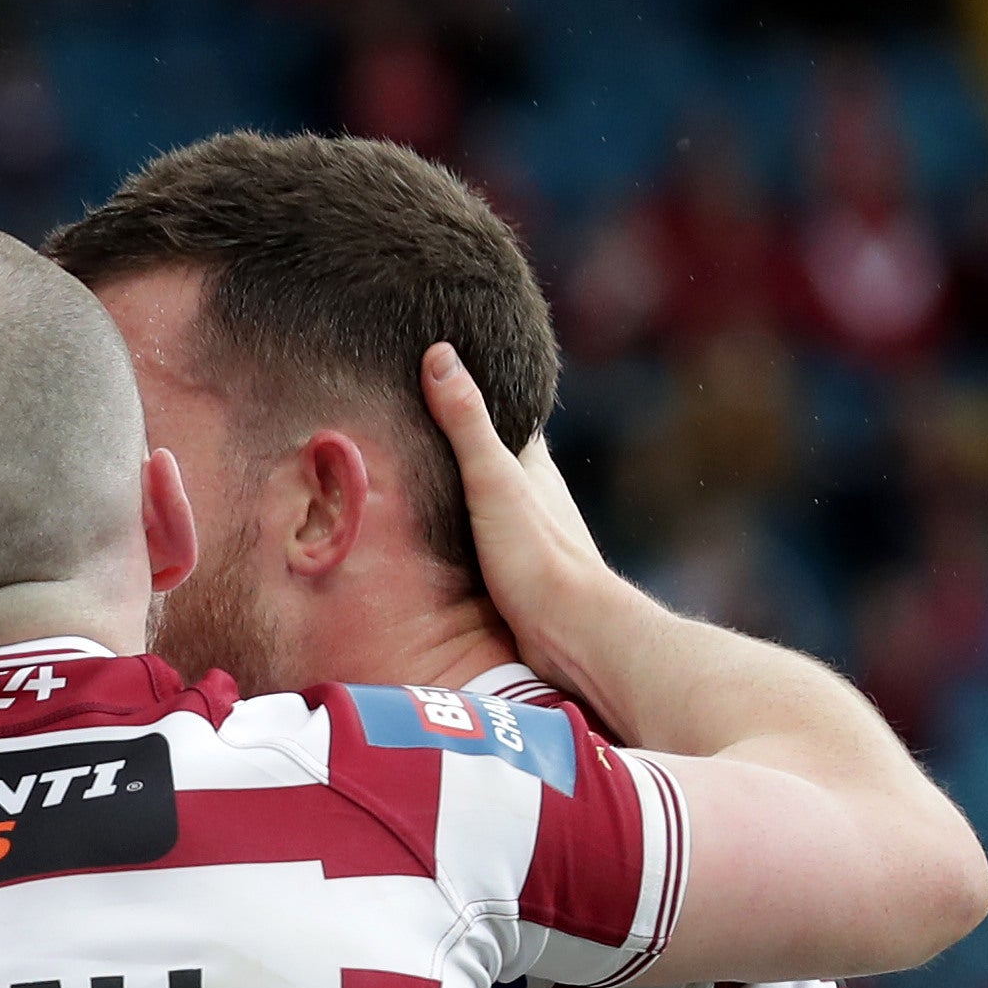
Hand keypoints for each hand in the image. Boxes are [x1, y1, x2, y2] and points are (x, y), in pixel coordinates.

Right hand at [419, 342, 639, 727]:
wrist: (570, 633)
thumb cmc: (537, 556)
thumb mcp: (493, 480)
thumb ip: (466, 422)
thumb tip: (440, 354)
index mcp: (534, 465)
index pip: (508, 414)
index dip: (480, 391)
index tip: (445, 370)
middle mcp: (536, 494)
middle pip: (498, 456)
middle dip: (465, 440)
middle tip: (420, 421)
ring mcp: (528, 533)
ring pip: (491, 499)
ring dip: (461, 489)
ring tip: (417, 475)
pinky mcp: (516, 571)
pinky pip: (482, 537)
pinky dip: (460, 527)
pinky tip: (436, 536)